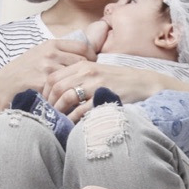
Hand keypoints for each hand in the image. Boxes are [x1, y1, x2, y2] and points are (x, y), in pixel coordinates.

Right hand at [0, 38, 95, 115]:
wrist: (4, 86)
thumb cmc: (25, 72)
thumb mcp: (41, 55)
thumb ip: (60, 53)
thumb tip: (86, 54)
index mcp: (51, 45)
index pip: (84, 48)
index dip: (92, 58)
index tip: (92, 68)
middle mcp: (50, 54)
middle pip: (83, 63)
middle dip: (86, 75)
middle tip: (88, 84)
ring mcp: (47, 68)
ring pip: (76, 78)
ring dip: (79, 87)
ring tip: (81, 94)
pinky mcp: (43, 83)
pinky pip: (65, 91)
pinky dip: (70, 97)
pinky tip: (70, 102)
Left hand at [43, 61, 167, 114]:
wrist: (143, 84)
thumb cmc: (119, 81)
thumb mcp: (97, 73)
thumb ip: (79, 78)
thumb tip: (58, 93)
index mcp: (82, 65)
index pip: (54, 76)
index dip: (45, 91)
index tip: (45, 103)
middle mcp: (86, 71)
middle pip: (56, 86)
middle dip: (49, 102)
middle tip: (49, 114)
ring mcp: (95, 84)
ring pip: (66, 97)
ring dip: (59, 111)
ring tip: (58, 120)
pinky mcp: (103, 96)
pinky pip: (82, 109)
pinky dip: (74, 118)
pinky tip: (72, 124)